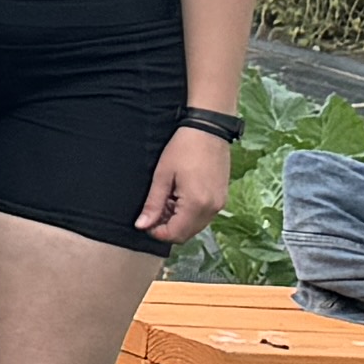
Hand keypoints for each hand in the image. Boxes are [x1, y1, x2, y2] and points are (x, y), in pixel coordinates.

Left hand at [139, 120, 234, 247]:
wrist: (209, 129)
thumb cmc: (184, 147)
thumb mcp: (162, 176)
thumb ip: (153, 204)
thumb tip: (142, 225)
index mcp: (197, 204)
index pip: (175, 234)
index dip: (157, 232)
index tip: (145, 222)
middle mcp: (212, 209)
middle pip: (186, 234)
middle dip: (167, 227)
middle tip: (154, 210)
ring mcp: (220, 204)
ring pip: (195, 226)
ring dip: (178, 221)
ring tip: (166, 200)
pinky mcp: (222, 198)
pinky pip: (204, 216)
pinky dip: (189, 213)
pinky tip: (179, 197)